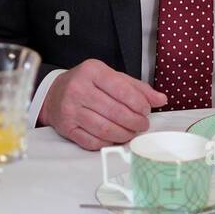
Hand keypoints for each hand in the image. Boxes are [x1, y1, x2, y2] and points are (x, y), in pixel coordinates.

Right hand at [42, 59, 166, 150]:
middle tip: (143, 125)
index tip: (146, 110)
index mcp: (93, 71)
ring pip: (105, 129)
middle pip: (115, 112)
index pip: (122, 90)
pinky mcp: (66, 128)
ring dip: (124, 134)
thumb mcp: (111, 77)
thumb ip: (137, 88)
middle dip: (135, 122)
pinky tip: (115, 137)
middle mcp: (79, 89)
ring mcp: (70, 110)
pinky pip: (92, 141)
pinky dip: (108, 142)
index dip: (139, 104)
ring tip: (132, 132)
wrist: (53, 94)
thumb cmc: (88, 84)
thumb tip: (161, 99)